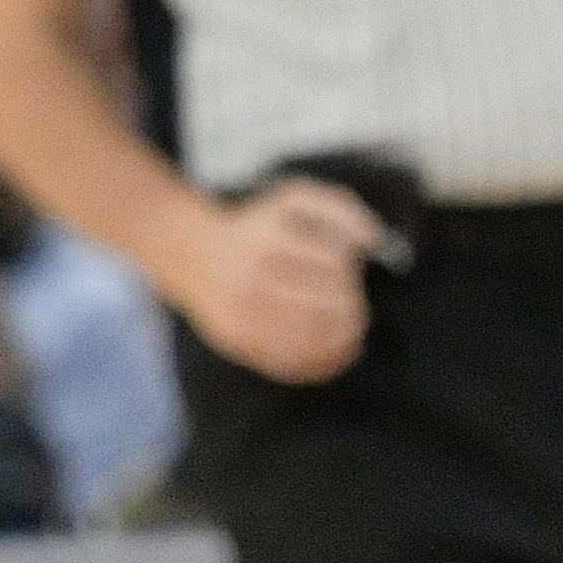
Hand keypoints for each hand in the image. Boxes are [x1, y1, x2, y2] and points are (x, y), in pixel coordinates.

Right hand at [170, 178, 378, 385]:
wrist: (190, 254)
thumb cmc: (255, 227)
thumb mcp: (295, 199)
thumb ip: (341, 209)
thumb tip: (373, 241)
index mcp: (269, 241)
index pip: (336, 263)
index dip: (351, 268)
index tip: (346, 270)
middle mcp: (253, 280)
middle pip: (332, 304)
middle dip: (352, 304)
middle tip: (351, 302)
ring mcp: (244, 316)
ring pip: (317, 338)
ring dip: (345, 335)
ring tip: (351, 329)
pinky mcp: (239, 342)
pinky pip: (293, 362)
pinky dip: (323, 362)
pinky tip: (337, 354)